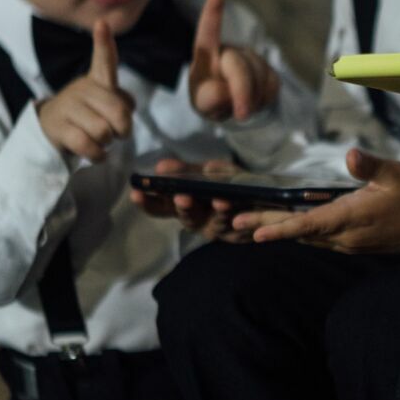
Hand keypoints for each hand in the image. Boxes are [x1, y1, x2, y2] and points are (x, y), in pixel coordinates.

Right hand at [37, 20, 134, 161]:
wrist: (51, 127)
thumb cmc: (88, 114)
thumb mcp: (105, 102)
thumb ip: (121, 102)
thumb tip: (126, 109)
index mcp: (97, 80)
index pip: (103, 59)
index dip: (103, 42)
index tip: (102, 23)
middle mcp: (82, 89)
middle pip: (119, 112)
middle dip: (124, 129)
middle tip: (116, 132)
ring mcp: (69, 107)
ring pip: (104, 131)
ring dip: (108, 142)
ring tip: (99, 139)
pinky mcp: (59, 128)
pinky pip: (89, 146)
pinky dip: (98, 155)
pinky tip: (95, 152)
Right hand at [129, 156, 250, 240]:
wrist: (264, 196)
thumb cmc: (229, 183)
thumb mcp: (209, 172)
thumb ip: (186, 171)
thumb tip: (160, 167)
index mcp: (185, 203)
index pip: (160, 206)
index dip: (147, 202)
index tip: (135, 193)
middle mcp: (197, 218)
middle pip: (184, 216)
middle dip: (183, 207)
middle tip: (181, 197)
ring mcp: (215, 227)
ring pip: (211, 222)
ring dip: (214, 211)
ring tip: (215, 200)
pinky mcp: (234, 233)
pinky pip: (231, 225)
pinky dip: (230, 214)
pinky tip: (228, 203)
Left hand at [188, 0, 279, 121]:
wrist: (230, 104)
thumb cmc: (210, 98)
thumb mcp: (202, 103)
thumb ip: (209, 98)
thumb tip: (227, 92)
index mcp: (206, 53)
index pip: (208, 33)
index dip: (212, 15)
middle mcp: (229, 50)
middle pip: (238, 66)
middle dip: (242, 91)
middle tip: (242, 114)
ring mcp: (251, 58)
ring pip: (258, 76)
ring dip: (252, 99)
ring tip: (241, 110)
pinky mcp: (268, 70)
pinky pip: (272, 84)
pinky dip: (264, 99)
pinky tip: (255, 102)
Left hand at [231, 148, 399, 253]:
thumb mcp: (397, 173)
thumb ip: (371, 166)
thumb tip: (349, 154)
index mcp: (353, 218)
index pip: (310, 224)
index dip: (281, 227)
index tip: (254, 230)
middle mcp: (346, 236)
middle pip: (299, 232)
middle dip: (265, 225)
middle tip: (231, 222)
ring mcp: (347, 242)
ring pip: (305, 236)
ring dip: (276, 228)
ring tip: (244, 221)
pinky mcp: (351, 241)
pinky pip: (316, 238)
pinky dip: (294, 231)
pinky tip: (278, 223)